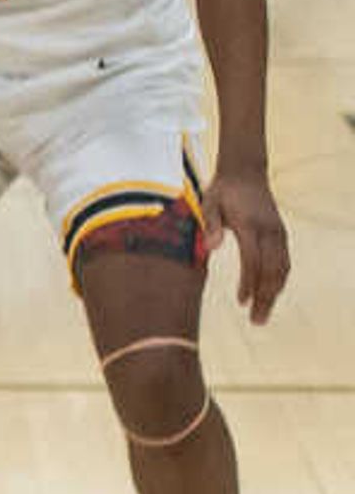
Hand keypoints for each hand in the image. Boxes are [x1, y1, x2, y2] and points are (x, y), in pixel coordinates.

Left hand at [199, 161, 289, 323]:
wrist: (246, 172)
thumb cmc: (222, 190)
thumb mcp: (208, 203)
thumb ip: (210, 224)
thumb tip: (211, 248)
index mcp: (250, 226)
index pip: (253, 260)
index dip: (248, 283)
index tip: (241, 302)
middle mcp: (270, 231)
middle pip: (272, 270)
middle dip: (266, 297)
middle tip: (257, 321)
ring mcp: (279, 233)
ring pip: (282, 269)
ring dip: (274, 293)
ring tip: (262, 314)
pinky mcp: (281, 234)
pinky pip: (284, 262)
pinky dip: (278, 280)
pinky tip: (269, 294)